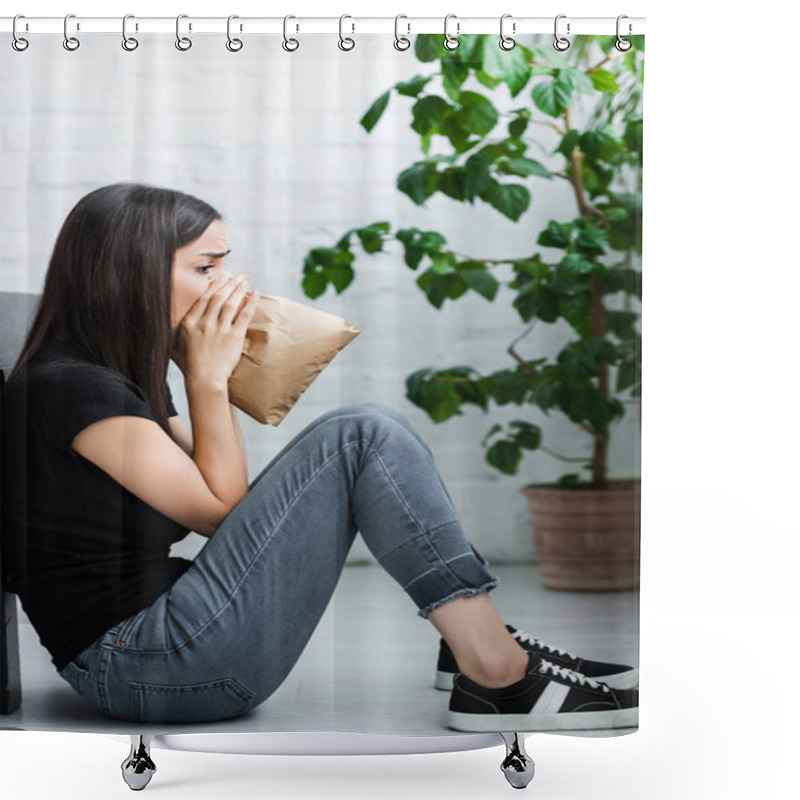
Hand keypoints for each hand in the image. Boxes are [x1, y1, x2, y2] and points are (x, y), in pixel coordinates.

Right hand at [172, 273, 258, 389]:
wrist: (205, 380)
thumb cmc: (191, 366)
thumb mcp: (176, 346)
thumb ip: (175, 332)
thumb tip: (167, 323)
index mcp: (189, 323)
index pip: (203, 299)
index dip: (214, 286)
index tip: (222, 278)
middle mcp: (204, 324)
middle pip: (218, 297)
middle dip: (229, 283)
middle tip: (238, 275)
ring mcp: (219, 330)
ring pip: (230, 303)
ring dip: (239, 289)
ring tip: (245, 280)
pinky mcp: (233, 337)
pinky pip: (244, 315)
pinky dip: (250, 303)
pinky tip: (255, 294)